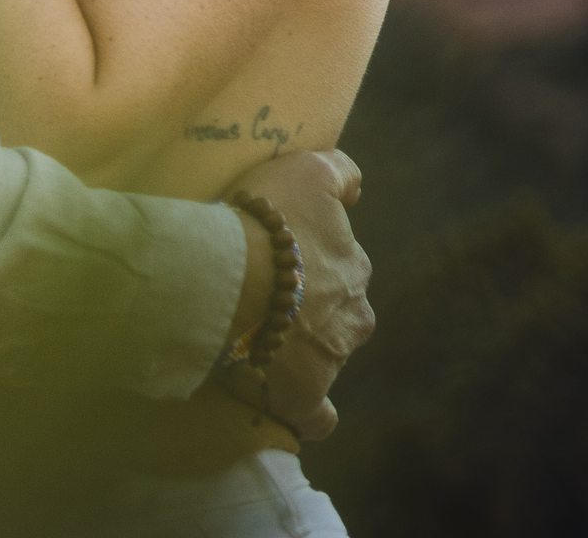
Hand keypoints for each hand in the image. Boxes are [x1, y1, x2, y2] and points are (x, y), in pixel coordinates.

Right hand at [215, 149, 373, 440]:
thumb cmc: (266, 221)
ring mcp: (331, 361)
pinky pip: (315, 415)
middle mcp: (353, 315)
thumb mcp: (305, 171)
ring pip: (324, 356)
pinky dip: (307, 413)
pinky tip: (285, 402)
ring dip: (299, 350)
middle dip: (311, 309)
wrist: (231, 279)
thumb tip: (356, 188)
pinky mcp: (305, 398)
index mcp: (353, 268)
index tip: (274, 257)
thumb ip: (338, 172)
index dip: (308, 262)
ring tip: (251, 339)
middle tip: (260, 297)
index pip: (342, 268)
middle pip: (338, 314)